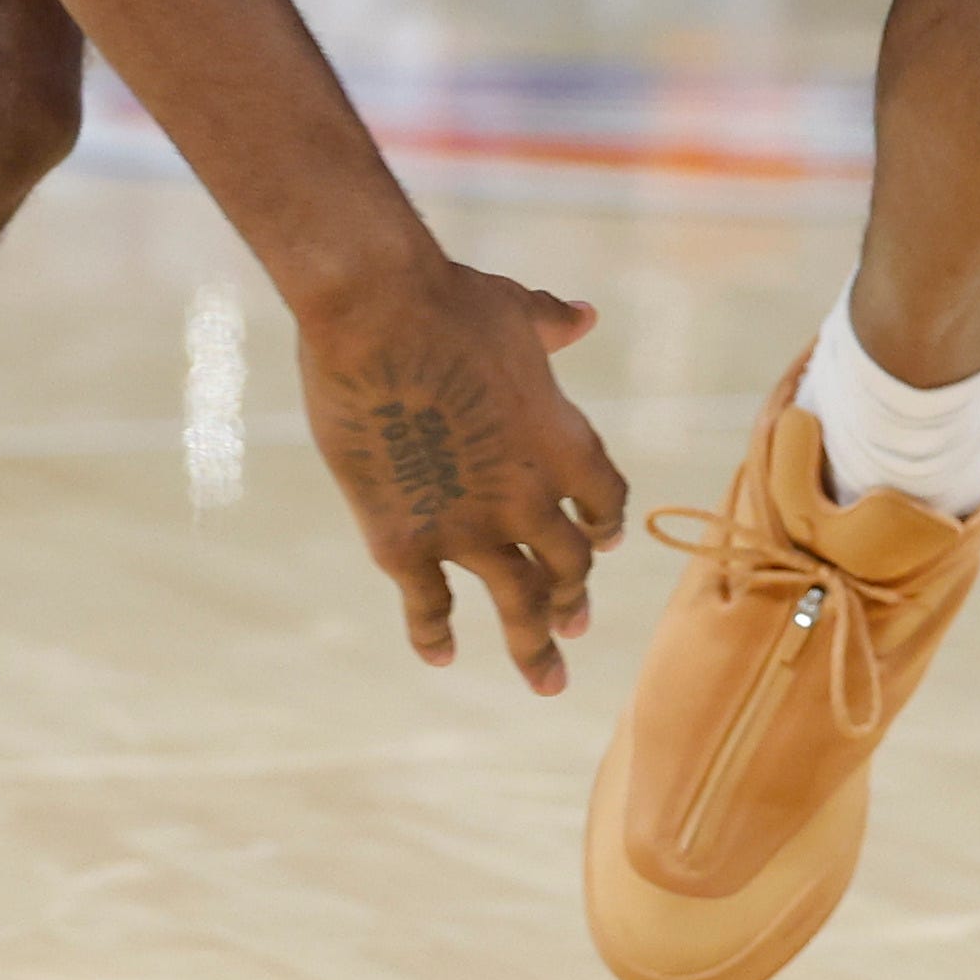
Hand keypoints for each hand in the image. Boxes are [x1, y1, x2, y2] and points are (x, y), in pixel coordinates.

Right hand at [287, 246, 629, 692]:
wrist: (376, 314)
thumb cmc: (448, 299)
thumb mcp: (514, 311)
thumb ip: (552, 326)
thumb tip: (585, 315)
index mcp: (565, 442)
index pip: (603, 502)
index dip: (603, 526)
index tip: (600, 544)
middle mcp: (530, 498)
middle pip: (568, 565)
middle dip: (572, 599)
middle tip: (574, 626)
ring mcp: (468, 527)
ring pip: (518, 602)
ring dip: (534, 643)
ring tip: (548, 679)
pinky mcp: (404, 541)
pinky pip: (429, 606)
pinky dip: (436, 634)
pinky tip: (443, 656)